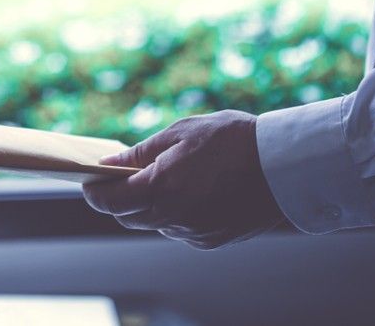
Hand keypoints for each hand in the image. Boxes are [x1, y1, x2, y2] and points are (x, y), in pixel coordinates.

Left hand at [82, 111, 284, 248]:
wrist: (284, 164)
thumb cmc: (231, 139)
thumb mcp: (179, 133)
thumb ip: (139, 153)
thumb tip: (109, 163)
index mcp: (162, 187)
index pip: (110, 202)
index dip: (94, 192)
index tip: (90, 180)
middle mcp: (174, 216)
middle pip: (127, 217)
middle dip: (118, 199)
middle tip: (119, 177)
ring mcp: (193, 232)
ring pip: (154, 224)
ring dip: (148, 206)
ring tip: (161, 179)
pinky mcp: (211, 240)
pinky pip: (178, 229)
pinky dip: (173, 213)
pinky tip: (188, 192)